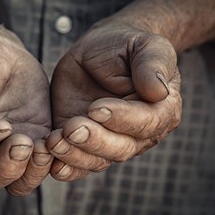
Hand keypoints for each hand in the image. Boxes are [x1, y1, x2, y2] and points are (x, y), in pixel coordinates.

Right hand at [0, 25, 51, 194]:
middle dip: (5, 167)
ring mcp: (4, 153)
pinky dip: (50, 163)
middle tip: (23, 143)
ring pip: (15, 183)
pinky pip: (40, 168)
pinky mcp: (32, 146)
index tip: (1, 125)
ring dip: (30, 172)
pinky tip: (58, 143)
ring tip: (44, 147)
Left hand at [47, 20, 180, 180]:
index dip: (121, 118)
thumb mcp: (146, 45)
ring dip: (75, 155)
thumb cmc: (127, 46)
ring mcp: (111, 142)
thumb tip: (159, 91)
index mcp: (161, 110)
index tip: (96, 108)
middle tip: (71, 128)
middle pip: (120, 148)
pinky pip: (79, 164)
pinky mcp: (85, 144)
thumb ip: (154, 64)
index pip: (145, 122)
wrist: (101, 51)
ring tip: (54, 141)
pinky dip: (67, 168)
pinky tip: (53, 166)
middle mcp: (139, 134)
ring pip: (98, 160)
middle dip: (94, 140)